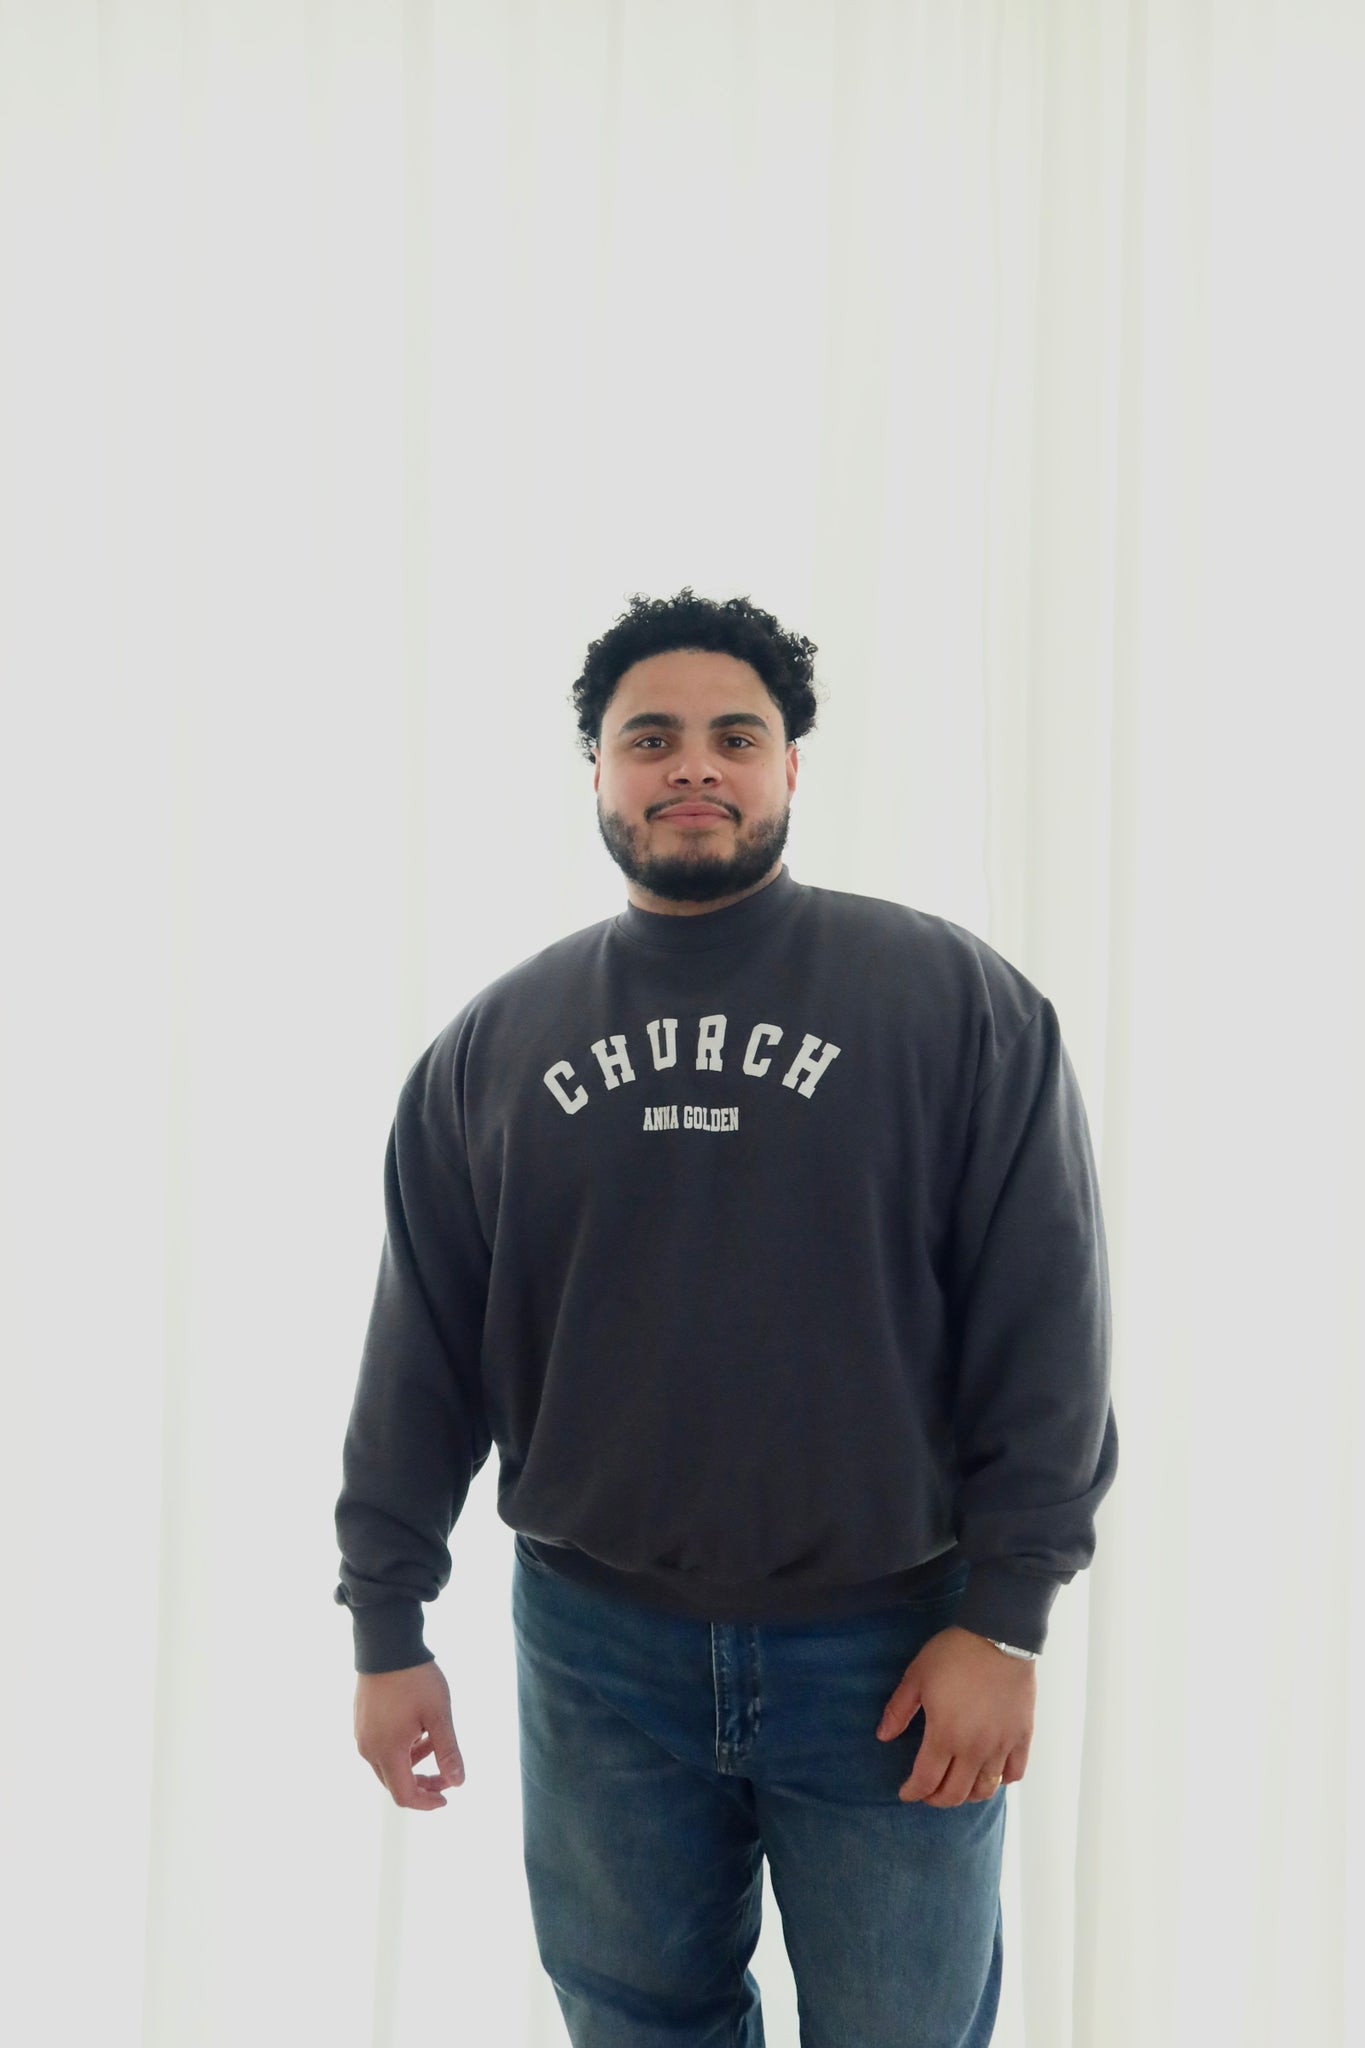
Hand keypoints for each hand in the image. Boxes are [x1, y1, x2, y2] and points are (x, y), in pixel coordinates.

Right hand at [353, 1660, 465, 1810]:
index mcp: (387, 1751)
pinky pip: (380, 1747)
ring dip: (413, 1763)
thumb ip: (448, 1751)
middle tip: (447, 1773)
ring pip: (387, 1764)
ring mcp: (361, 1734)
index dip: (427, 1802)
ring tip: (435, 1740)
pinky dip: (401, 1748)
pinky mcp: (360, 1721)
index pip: (404, 1794)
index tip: (447, 1796)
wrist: (386, 1644)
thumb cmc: (415, 1679)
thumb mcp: (438, 1715)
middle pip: (394, 1783)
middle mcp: (368, 1748)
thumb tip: (458, 1782)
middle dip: (422, 1783)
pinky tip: (417, 1729)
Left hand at [876, 1624, 1035, 1806]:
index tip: (905, 1793)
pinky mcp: (1023, 1737)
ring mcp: (1001, 1746)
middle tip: (928, 1792)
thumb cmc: (953, 1654)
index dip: (913, 1792)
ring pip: (985, 1790)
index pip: (926, 1780)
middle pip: (955, 1794)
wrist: (999, 1635)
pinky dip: (1000, 1780)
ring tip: (957, 1786)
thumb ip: (898, 1710)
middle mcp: (974, 1749)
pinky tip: (990, 1772)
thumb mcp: (917, 1676)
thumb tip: (883, 1737)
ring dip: (967, 1795)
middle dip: (937, 1799)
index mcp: (945, 1735)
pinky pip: (1014, 1773)